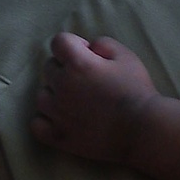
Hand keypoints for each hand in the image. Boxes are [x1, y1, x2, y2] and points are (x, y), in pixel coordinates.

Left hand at [31, 33, 157, 163]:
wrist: (143, 130)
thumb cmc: (137, 91)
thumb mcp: (127, 56)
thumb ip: (103, 43)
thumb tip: (88, 47)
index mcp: (78, 64)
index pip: (59, 42)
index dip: (74, 45)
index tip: (89, 55)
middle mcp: (62, 86)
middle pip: (49, 68)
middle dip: (66, 69)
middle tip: (88, 81)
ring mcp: (57, 114)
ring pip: (42, 95)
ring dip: (55, 94)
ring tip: (77, 102)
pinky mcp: (59, 136)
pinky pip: (36, 125)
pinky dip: (45, 120)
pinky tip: (61, 119)